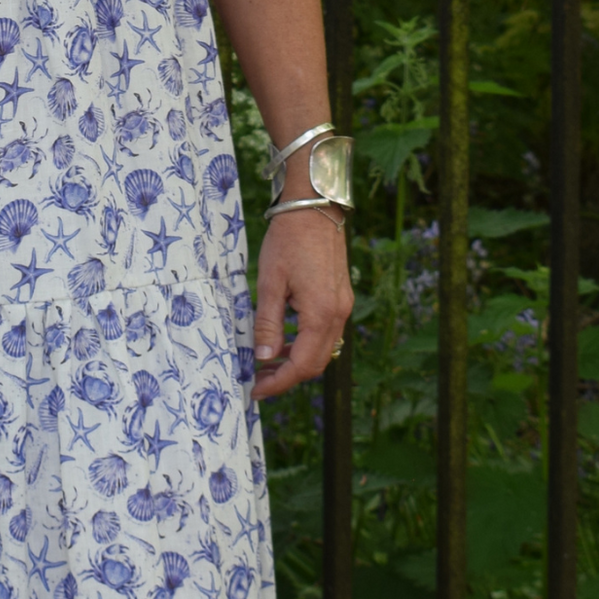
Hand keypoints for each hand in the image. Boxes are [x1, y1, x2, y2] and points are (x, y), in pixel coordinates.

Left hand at [251, 207, 351, 400]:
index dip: (279, 383)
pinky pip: (326, 332)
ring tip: (267, 363)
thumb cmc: (288, 240)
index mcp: (321, 314)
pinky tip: (284, 340)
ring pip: (323, 349)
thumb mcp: (270, 282)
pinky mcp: (340, 297)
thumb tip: (263, 358)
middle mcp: (338, 314)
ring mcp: (343, 306)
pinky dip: (305, 343)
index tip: (256, 390)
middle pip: (316, 363)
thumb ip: (268, 324)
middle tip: (259, 380)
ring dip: (297, 361)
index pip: (303, 365)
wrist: (314, 208)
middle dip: (288, 376)